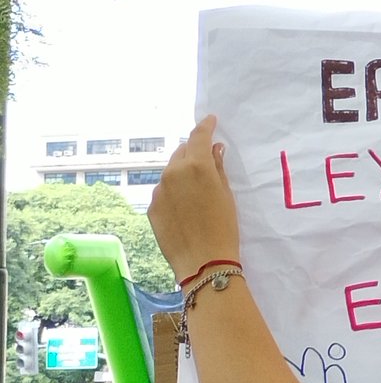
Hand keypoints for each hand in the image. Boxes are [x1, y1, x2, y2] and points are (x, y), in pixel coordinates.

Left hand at [149, 115, 240, 283]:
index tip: (210, 120)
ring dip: (182, 174)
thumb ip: (218, 168)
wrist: (203, 262)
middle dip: (193, 153)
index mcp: (196, 166)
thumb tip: (214, 150)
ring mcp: (159, 190)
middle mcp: (172, 173)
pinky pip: (163, 191)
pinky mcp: (151, 207)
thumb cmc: (224, 228)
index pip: (198, 136)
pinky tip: (185, 209)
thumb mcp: (227, 195)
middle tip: (207, 163)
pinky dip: (174, 192)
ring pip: (171, 172)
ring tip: (196, 193)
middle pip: (182, 152)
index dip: (205, 126)